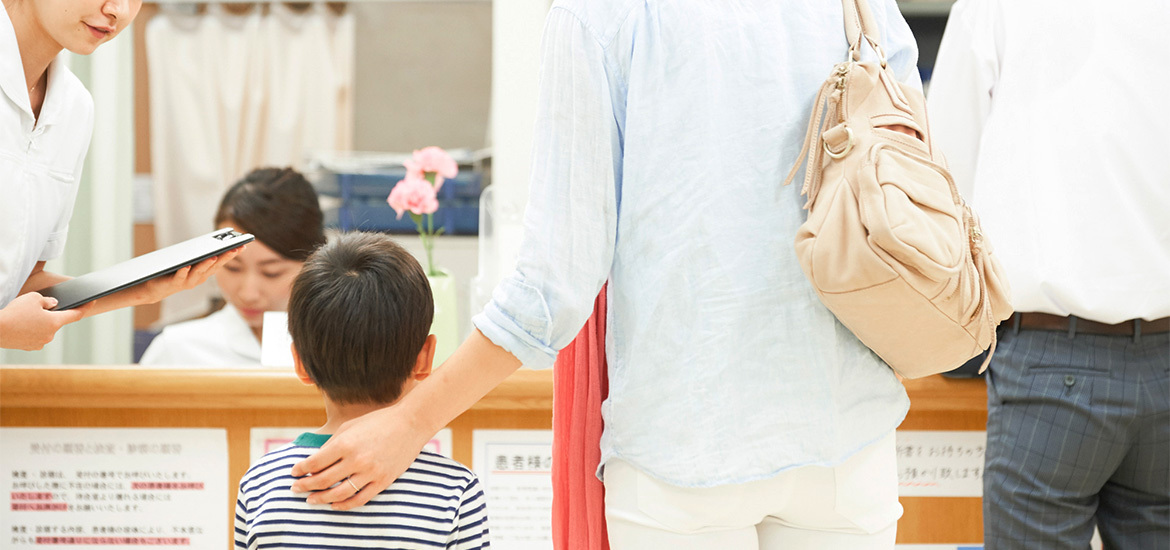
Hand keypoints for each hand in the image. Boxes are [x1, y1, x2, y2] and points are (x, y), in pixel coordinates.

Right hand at [0, 293, 89, 349]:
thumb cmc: (14, 312)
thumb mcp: (33, 298)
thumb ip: (47, 300)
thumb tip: (53, 304)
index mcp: (55, 322)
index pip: (75, 315)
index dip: (85, 307)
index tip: (93, 302)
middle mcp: (50, 335)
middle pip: (56, 321)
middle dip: (50, 313)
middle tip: (36, 307)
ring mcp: (40, 343)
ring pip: (45, 328)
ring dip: (39, 322)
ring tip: (24, 316)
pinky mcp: (29, 347)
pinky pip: (35, 335)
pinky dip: (31, 329)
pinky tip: (20, 324)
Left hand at [127, 248, 242, 306]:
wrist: (156, 288)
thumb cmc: (174, 272)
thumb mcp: (189, 262)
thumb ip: (200, 255)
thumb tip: (212, 242)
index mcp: (204, 272)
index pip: (221, 262)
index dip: (232, 254)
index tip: (242, 246)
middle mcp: (199, 278)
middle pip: (213, 267)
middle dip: (225, 257)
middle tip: (234, 248)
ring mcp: (187, 282)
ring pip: (199, 272)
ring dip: (206, 265)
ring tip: (213, 256)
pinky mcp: (173, 283)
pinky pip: (180, 277)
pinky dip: (183, 272)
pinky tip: (186, 266)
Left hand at [290, 404, 430, 509]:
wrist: (410, 423)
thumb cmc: (379, 421)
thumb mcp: (350, 426)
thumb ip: (332, 443)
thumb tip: (315, 460)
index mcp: (345, 443)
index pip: (314, 462)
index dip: (301, 469)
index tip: (294, 472)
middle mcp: (356, 460)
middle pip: (323, 480)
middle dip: (305, 485)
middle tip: (295, 488)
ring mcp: (370, 472)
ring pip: (338, 493)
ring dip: (321, 499)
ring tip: (311, 500)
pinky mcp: (383, 481)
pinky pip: (360, 499)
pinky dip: (344, 505)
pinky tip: (334, 505)